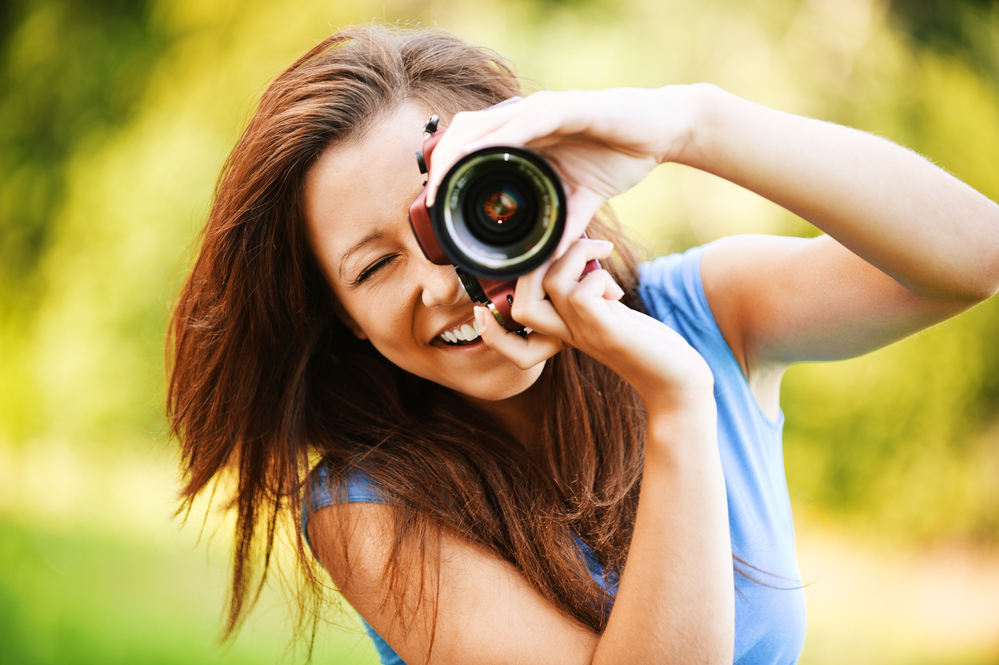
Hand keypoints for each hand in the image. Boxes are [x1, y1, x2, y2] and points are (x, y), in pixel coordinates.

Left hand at [426, 87, 697, 257]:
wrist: (664, 132)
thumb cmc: (622, 157)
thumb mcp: (584, 200)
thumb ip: (564, 224)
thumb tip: (550, 257)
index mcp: (526, 139)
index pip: (473, 147)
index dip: (450, 172)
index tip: (436, 206)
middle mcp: (529, 119)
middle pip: (469, 132)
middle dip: (444, 162)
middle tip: (431, 198)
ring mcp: (546, 110)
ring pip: (490, 123)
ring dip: (463, 149)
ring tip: (444, 176)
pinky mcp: (569, 107)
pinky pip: (529, 121)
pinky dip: (505, 136)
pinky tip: (486, 151)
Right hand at [474, 238, 713, 410]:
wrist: (679, 381)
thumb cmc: (650, 346)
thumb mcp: (611, 316)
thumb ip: (590, 294)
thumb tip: (583, 252)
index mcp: (562, 335)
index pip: (510, 341)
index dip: (492, 330)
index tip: (487, 308)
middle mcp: (567, 336)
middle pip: (519, 306)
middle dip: (533, 265)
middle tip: (567, 245)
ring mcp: (584, 333)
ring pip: (550, 284)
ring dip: (576, 255)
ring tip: (602, 254)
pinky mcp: (607, 330)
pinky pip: (581, 292)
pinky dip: (597, 276)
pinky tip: (617, 289)